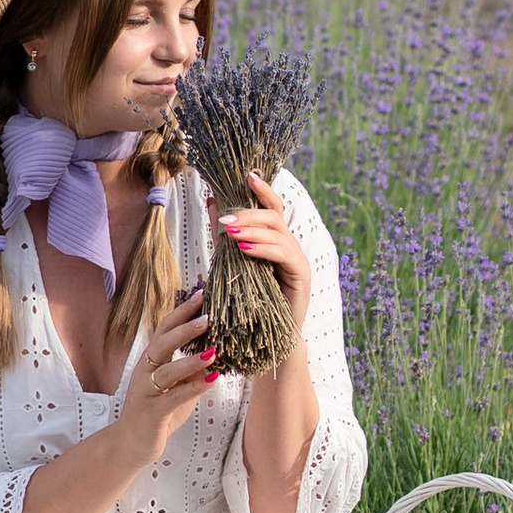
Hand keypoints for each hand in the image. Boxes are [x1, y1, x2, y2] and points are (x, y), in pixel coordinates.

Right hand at [114, 285, 218, 462]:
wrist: (132, 443)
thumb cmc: (157, 413)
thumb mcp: (178, 388)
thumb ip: (192, 371)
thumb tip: (216, 352)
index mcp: (151, 361)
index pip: (165, 329)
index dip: (182, 312)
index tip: (202, 295)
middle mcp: (146, 371)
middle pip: (163, 343)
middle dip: (185, 328)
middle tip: (208, 316)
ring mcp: (147, 391)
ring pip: (168, 370)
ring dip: (191, 359)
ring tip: (213, 350)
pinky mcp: (153, 411)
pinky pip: (174, 397)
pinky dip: (194, 387)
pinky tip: (212, 379)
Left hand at [215, 171, 313, 329]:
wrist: (269, 337)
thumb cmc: (251, 300)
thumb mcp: (233, 262)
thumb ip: (224, 234)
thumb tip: (211, 202)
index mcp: (276, 240)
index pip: (272, 208)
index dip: (262, 190)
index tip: (248, 175)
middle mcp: (290, 245)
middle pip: (274, 216)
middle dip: (248, 213)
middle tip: (225, 219)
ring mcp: (298, 259)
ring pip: (277, 233)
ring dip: (252, 230)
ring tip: (230, 232)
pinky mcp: (301, 275)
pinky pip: (282, 254)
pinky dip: (262, 249)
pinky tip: (244, 248)